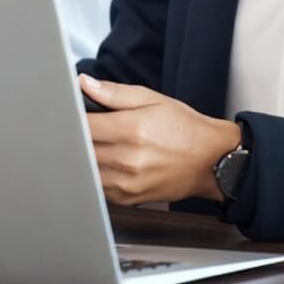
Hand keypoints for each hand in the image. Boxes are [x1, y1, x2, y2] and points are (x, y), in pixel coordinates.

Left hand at [80, 73, 241, 206]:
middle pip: (80, 148)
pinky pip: (97, 187)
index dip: (72, 118)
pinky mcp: (128, 198)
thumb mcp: (152, 100)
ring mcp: (126, 182)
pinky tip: (106, 163)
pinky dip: (95, 174)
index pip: (83, 125)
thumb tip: (85, 84)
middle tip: (83, 128)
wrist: (211, 161)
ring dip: (84, 157)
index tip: (71, 113)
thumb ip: (114, 93)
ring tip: (95, 145)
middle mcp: (127, 159)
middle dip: (76, 137)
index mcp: (131, 130)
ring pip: (86, 169)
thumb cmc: (184, 129)